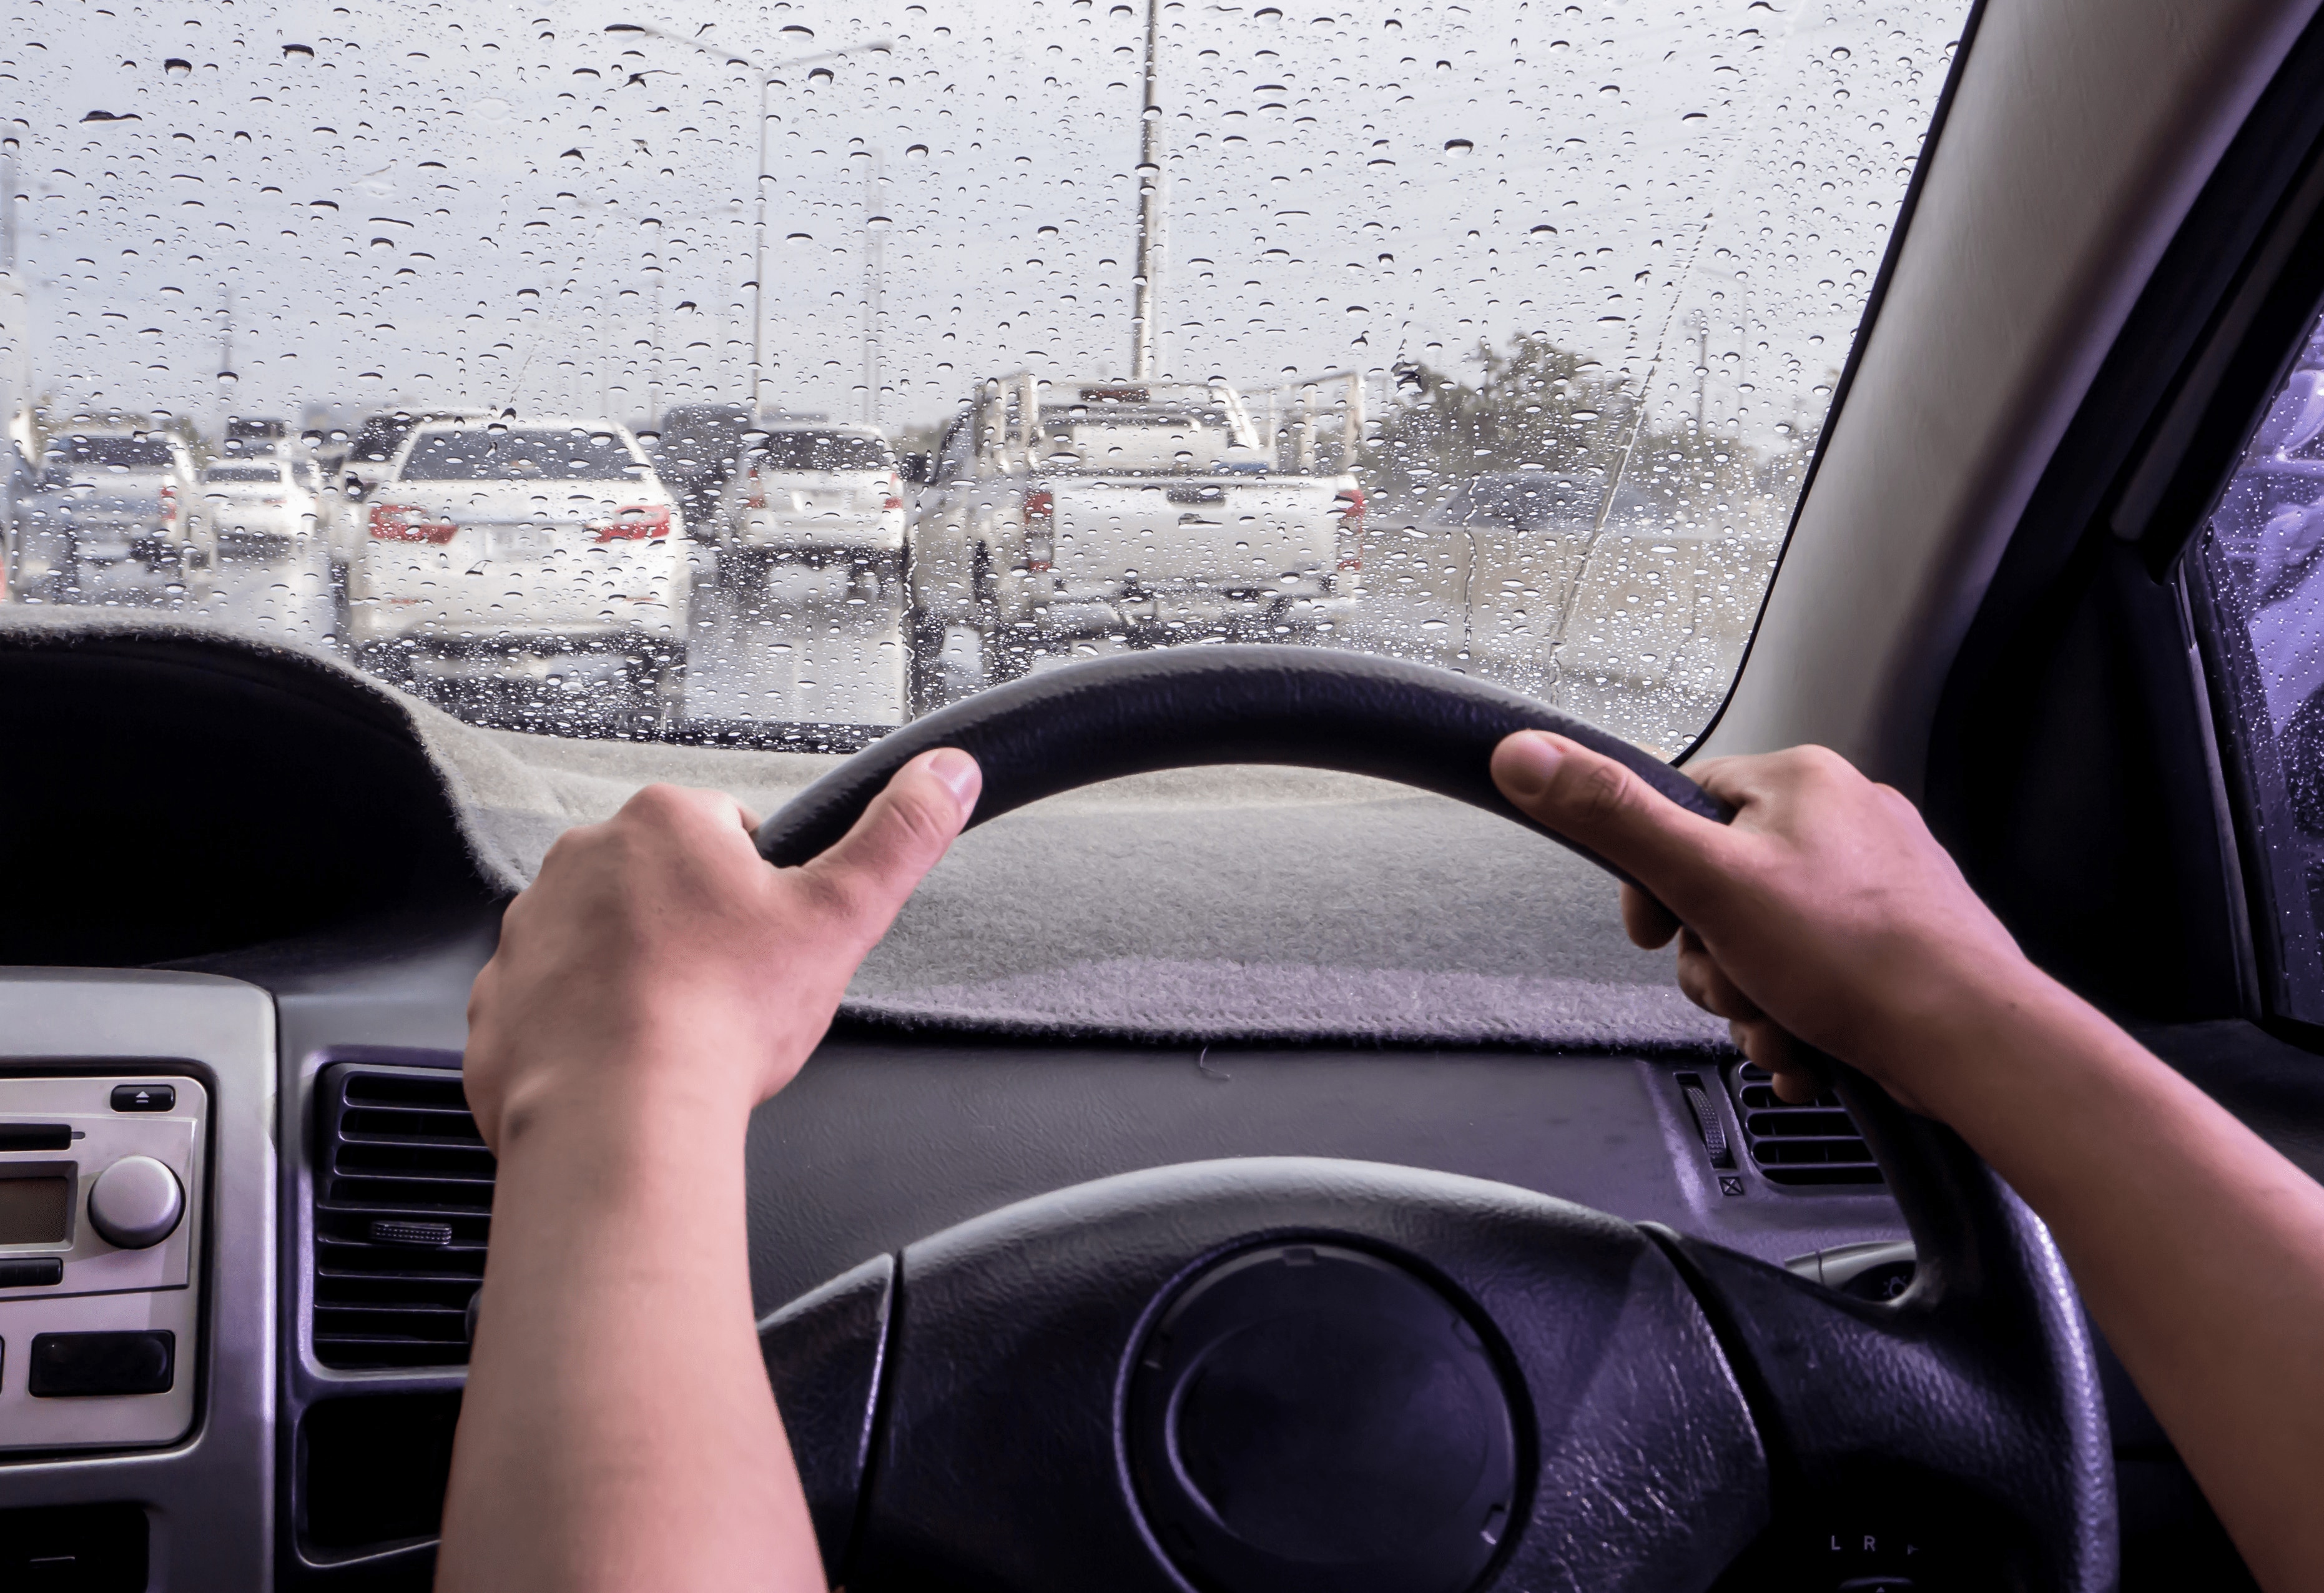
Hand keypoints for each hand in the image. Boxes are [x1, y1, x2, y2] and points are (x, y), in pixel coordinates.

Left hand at [463, 747, 981, 1150]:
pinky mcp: (497, 998)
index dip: (759, 893)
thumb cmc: (719, 1015)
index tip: (763, 943)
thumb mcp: (841, 916)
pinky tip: (623, 1063)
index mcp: (666, 823)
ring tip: (675, 1033)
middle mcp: (583, 858)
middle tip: (726, 993)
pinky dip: (583, 1030)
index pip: (728, 832)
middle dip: (694, 931)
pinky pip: (550, 1002)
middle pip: (662, 886)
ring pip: (604, 942)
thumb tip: (947, 773)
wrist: (619, 1115)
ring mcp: (530, 928)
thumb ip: (900, 837)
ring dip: (636, 977)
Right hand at [1490, 733, 2042, 1109]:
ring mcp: (1880, 881)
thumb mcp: (1707, 881)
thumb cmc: (1856, 959)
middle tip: (1735, 988)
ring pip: (1767, 940)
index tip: (1659, 934)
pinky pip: (1818, 974)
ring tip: (1781, 1030)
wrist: (1970, 1043)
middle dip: (1713, 961)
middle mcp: (1845, 817)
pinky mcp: (1902, 940)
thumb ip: (1613, 818)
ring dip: (1754, 1002)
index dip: (1654, 882)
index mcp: (1799, 781)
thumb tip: (1526, 756)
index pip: (1682, 806)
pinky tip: (1808, 1048)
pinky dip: (1801, 1019)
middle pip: (1721, 885)